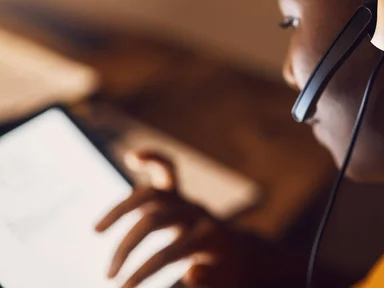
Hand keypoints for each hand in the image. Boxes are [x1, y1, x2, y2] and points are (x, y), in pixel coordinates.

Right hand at [95, 151, 269, 287]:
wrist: (239, 255)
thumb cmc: (227, 274)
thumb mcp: (224, 283)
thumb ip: (209, 281)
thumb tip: (190, 272)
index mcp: (210, 238)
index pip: (169, 252)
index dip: (143, 271)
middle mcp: (198, 214)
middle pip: (154, 220)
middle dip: (127, 247)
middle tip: (107, 276)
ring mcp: (189, 202)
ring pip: (150, 193)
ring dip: (120, 210)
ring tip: (95, 231)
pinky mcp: (182, 195)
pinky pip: (167, 170)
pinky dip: (153, 160)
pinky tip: (133, 156)